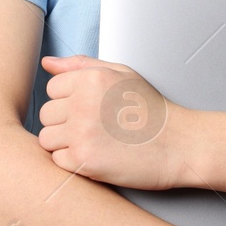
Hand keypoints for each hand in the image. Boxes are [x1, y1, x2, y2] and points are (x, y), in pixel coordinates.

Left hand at [36, 55, 189, 189]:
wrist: (179, 144)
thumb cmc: (151, 110)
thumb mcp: (121, 74)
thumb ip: (82, 65)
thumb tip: (47, 63)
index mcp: (90, 78)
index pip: (52, 88)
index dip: (69, 100)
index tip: (91, 109)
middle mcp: (82, 103)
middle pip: (46, 114)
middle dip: (64, 122)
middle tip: (93, 128)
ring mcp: (82, 133)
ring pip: (47, 138)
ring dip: (64, 143)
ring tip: (93, 142)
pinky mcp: (84, 160)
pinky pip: (57, 160)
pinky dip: (73, 162)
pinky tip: (96, 156)